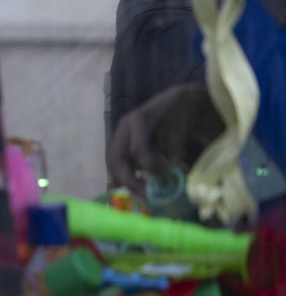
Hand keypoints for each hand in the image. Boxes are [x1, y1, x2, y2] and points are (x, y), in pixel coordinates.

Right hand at [108, 82, 223, 193]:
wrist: (177, 100)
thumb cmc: (180, 111)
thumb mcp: (181, 128)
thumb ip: (175, 150)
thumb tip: (178, 173)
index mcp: (137, 121)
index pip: (138, 150)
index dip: (152, 166)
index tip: (168, 176)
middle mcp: (123, 129)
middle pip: (116, 160)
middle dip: (129, 180)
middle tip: (146, 195)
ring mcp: (121, 136)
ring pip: (114, 163)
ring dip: (126, 180)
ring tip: (143, 192)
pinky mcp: (123, 143)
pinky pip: (119, 163)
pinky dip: (127, 175)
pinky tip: (140, 183)